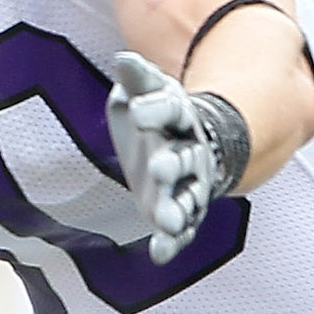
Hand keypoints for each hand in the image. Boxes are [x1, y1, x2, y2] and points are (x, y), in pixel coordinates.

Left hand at [106, 51, 241, 263]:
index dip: (155, 109)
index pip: (170, 110)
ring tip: (167, 222)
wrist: (189, 143)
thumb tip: (122, 60)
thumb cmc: (159, 114)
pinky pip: (182, 229)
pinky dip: (172, 242)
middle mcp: (191, 152)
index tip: (137, 109)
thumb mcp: (145, 91)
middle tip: (159, 169)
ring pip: (189, 198)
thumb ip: (136, 80)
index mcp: (180, 117)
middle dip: (173, 165)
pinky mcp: (182, 211)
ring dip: (178, 209)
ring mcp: (189, 185)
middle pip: (185, 158)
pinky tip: (159, 254)